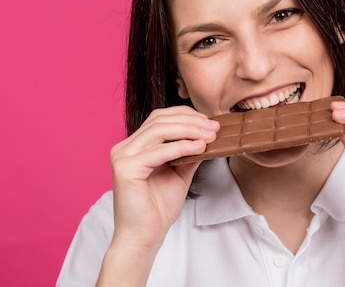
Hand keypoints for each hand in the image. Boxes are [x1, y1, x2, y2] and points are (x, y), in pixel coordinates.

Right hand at [108, 106, 217, 251]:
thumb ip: (189, 152)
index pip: (159, 118)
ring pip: (159, 131)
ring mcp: (122, 157)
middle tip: (215, 127)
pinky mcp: (125, 169)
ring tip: (211, 135)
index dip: (185, 115)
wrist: (145, 236)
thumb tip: (208, 134)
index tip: (210, 121)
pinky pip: (158, 151)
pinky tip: (199, 147)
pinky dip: (181, 146)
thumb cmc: (158, 208)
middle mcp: (124, 148)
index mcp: (134, 146)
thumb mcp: (180, 172)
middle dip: (191, 121)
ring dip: (189, 130)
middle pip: (160, 121)